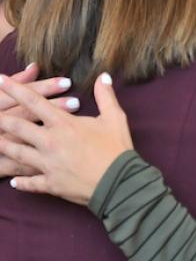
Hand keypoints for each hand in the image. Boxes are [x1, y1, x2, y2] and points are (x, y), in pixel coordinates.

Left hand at [0, 73, 132, 205]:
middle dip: (1, 118)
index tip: (0, 80)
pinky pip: (29, 183)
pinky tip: (14, 182)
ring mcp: (47, 164)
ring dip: (3, 146)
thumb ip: (105, 96)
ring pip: (17, 154)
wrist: (118, 182)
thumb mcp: (115, 118)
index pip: (34, 102)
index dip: (15, 89)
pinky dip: (21, 182)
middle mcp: (50, 142)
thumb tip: (103, 76)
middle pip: (18, 127)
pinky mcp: (50, 184)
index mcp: (63, 124)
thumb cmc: (116, 148)